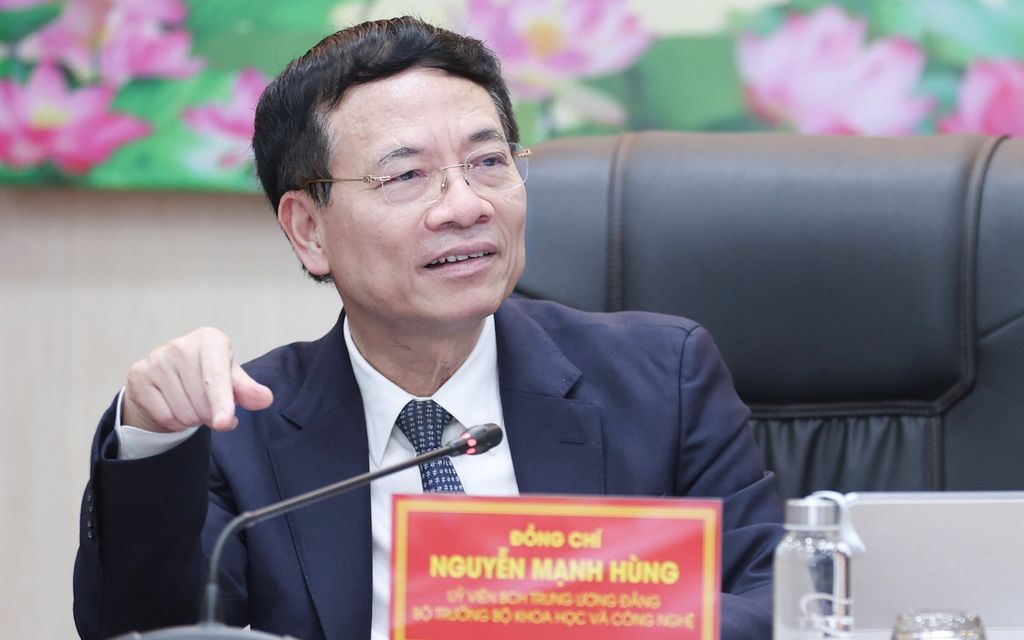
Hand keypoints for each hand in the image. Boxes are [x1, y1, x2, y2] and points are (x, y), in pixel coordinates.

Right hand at [122, 327, 273, 432]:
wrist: (169, 378)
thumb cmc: (208, 376)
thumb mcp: (231, 379)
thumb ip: (248, 390)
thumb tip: (264, 399)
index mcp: (209, 340)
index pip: (216, 377)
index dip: (222, 402)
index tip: (225, 422)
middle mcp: (180, 345)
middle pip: (201, 401)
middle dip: (210, 415)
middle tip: (211, 408)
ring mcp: (156, 360)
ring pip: (183, 412)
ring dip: (193, 419)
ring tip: (193, 405)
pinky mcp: (138, 375)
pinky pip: (164, 416)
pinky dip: (175, 422)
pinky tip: (176, 407)